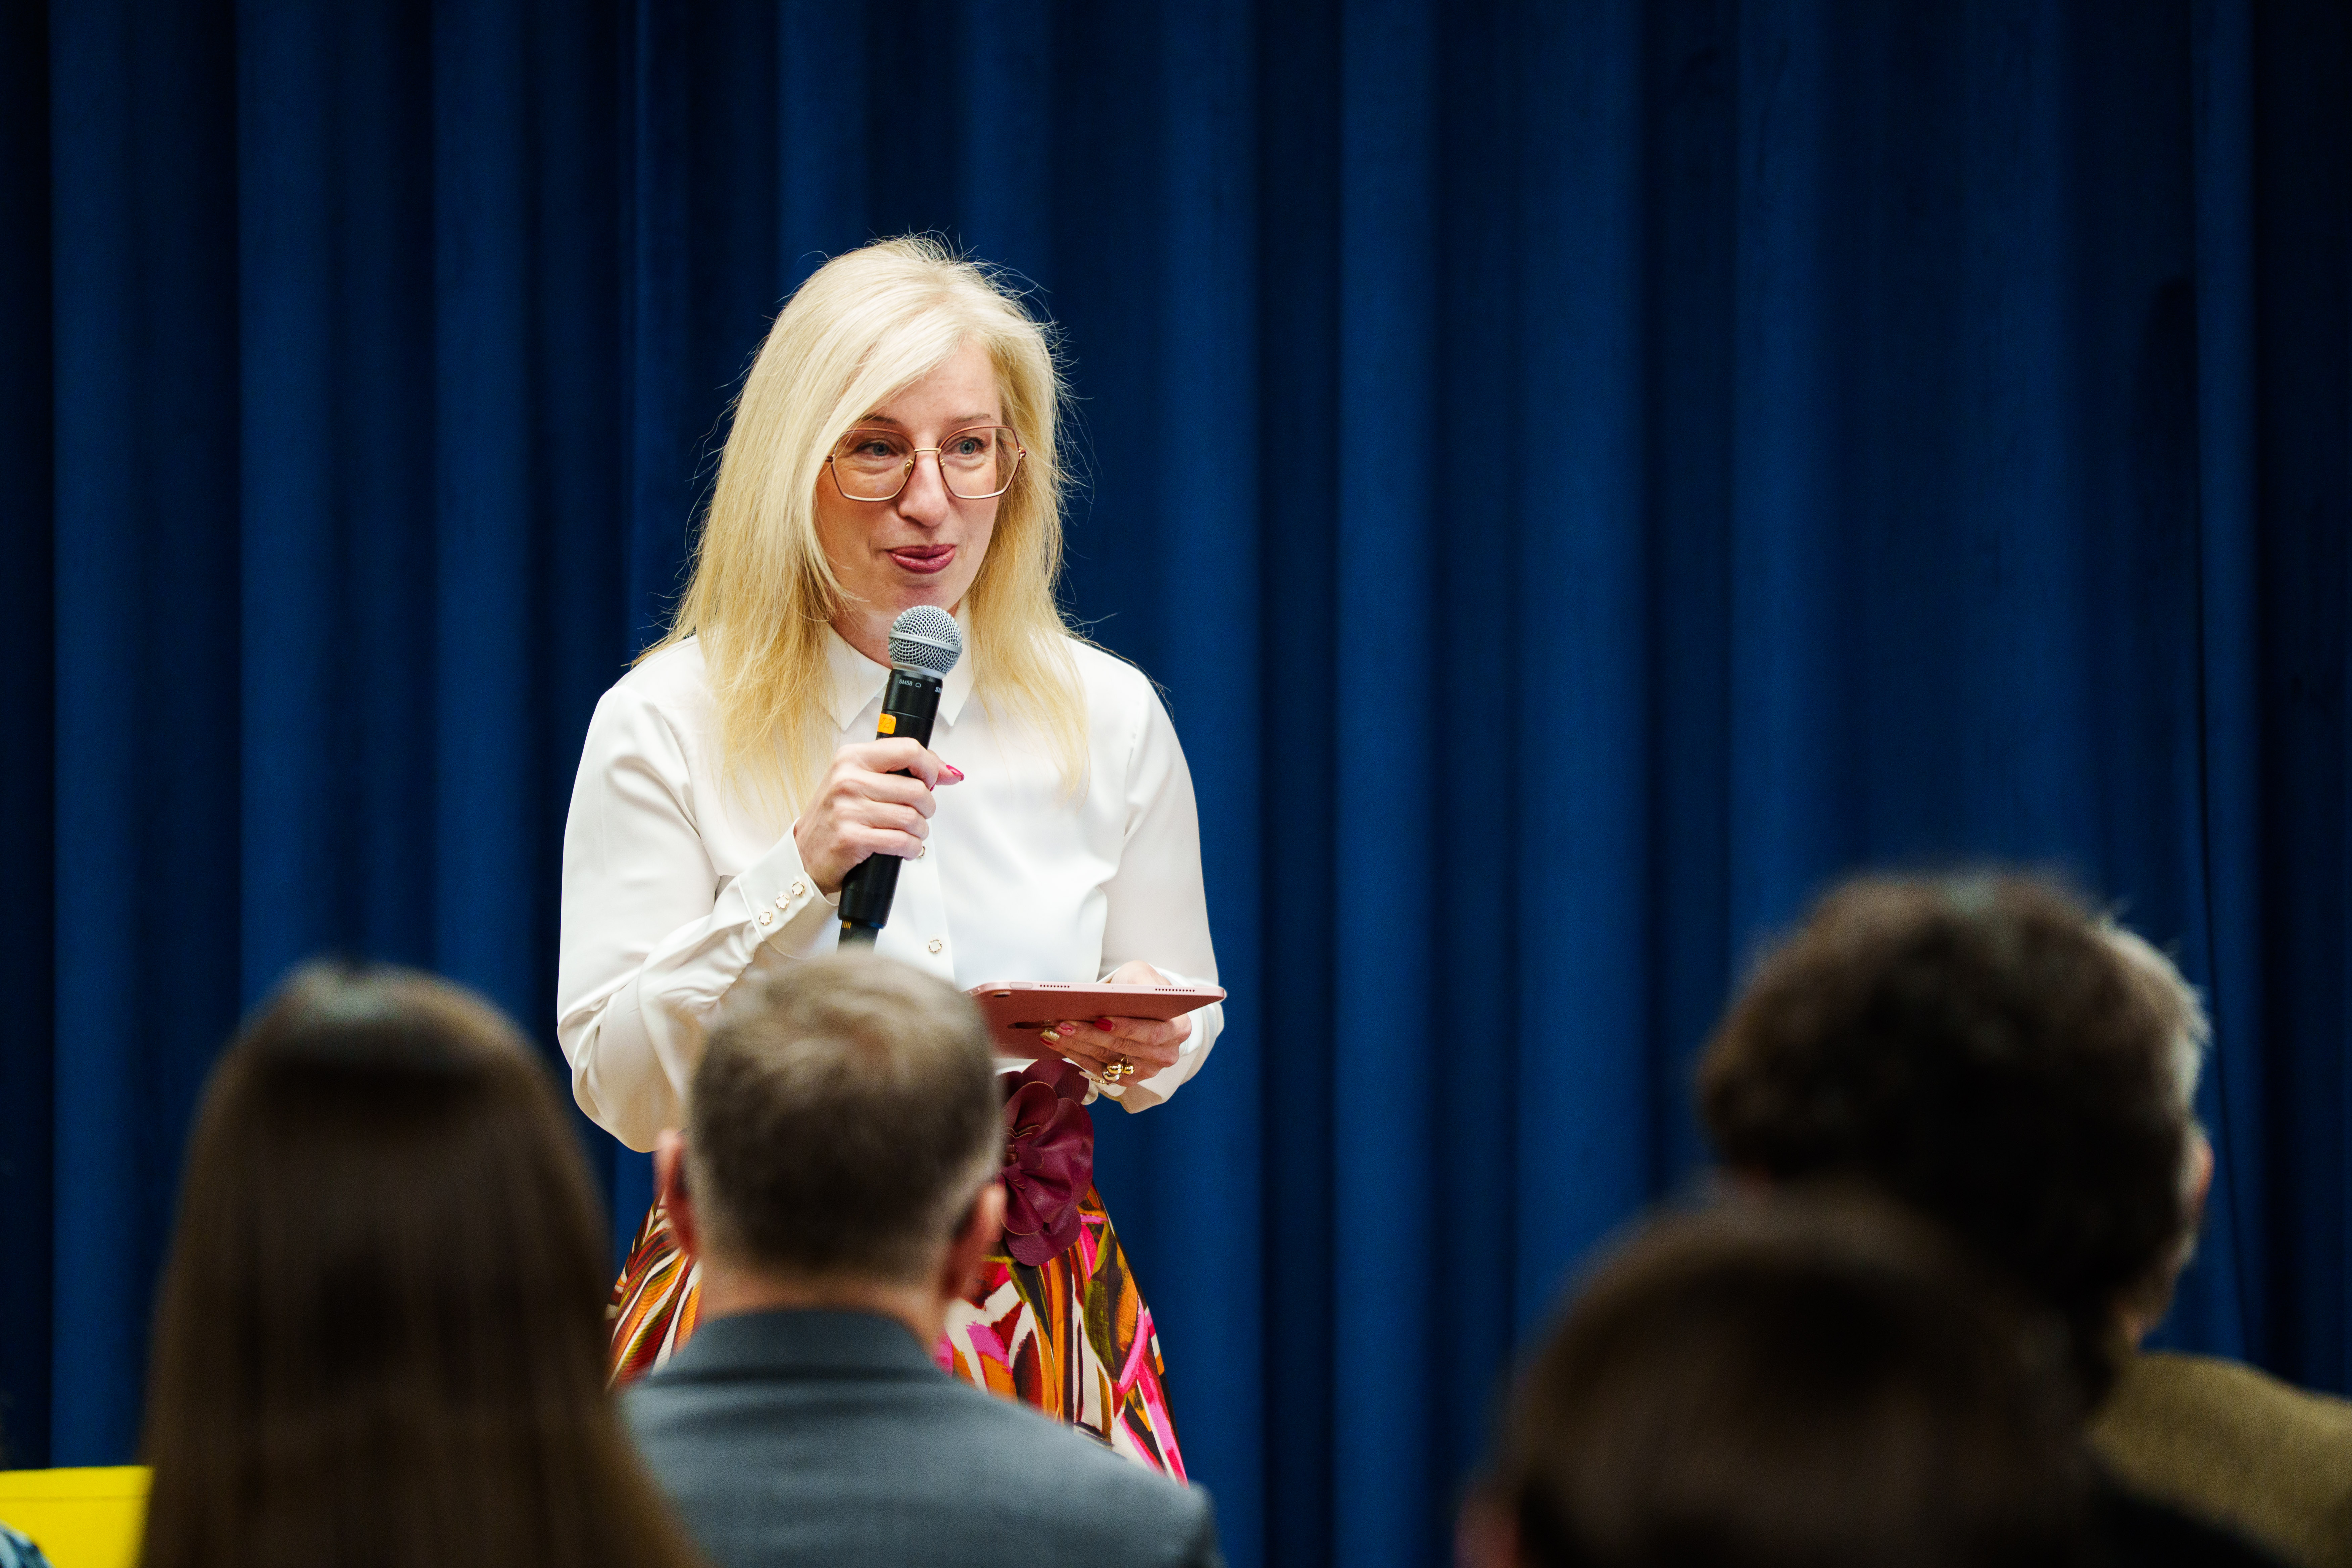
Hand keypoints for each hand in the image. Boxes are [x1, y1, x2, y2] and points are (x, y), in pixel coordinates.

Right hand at [791, 739, 961, 893]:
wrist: (806, 854)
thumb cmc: (837, 816)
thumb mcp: (861, 781)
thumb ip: (902, 770)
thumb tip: (948, 772)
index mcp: (852, 758)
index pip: (908, 749)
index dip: (930, 767)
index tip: (933, 779)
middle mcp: (848, 780)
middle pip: (916, 789)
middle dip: (927, 807)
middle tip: (917, 814)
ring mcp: (848, 809)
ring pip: (912, 817)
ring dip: (919, 831)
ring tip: (909, 833)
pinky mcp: (851, 838)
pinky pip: (901, 841)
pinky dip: (911, 848)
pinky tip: (904, 848)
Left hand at [1037, 960, 1191, 1085]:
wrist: (1144, 1006)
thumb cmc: (1143, 988)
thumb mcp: (1144, 976)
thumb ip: (1137, 984)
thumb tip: (1114, 995)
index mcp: (1179, 1028)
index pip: (1152, 1032)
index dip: (1126, 1027)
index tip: (1100, 1019)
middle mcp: (1167, 1054)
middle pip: (1125, 1048)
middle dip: (1091, 1035)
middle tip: (1063, 1024)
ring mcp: (1148, 1070)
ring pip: (1108, 1060)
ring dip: (1077, 1047)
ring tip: (1053, 1032)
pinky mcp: (1129, 1078)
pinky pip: (1100, 1070)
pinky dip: (1077, 1056)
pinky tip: (1058, 1044)